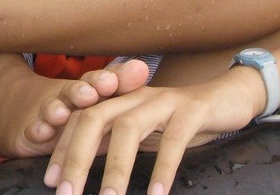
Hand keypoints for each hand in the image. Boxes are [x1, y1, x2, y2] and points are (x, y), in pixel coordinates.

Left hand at [43, 68, 263, 194]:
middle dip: (77, 156)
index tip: (51, 181)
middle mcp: (135, 95)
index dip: (63, 149)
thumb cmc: (178, 120)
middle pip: (95, 118)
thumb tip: (76, 167)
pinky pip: (175, 140)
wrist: (227, 97)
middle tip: (67, 194)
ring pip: (129, 127)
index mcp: (119, 99)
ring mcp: (163, 101)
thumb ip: (110, 143)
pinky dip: (164, 168)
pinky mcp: (192, 111)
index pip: (80, 120)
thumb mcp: (140, 131)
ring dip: (116, 167)